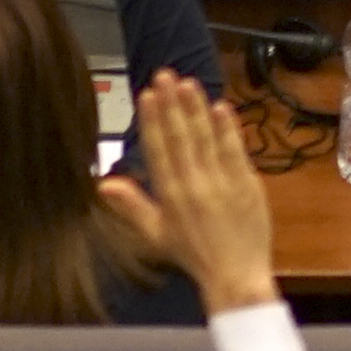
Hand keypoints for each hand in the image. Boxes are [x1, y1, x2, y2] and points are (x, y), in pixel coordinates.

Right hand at [98, 68, 279, 312]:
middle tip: (165, 75)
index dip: (152, 121)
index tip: (146, 95)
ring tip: (188, 83)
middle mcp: (194, 186)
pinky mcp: (247, 184)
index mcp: (170, 197)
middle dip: (172, 105)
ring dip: (197, 109)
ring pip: (206, 139)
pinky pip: (235, 151)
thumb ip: (131, 205)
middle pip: (181, 138)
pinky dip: (227, 129)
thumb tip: (103, 183)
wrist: (235, 276)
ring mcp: (222, 183)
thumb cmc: (193, 254)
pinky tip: (220, 107)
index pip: (158, 151)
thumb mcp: (155, 234)